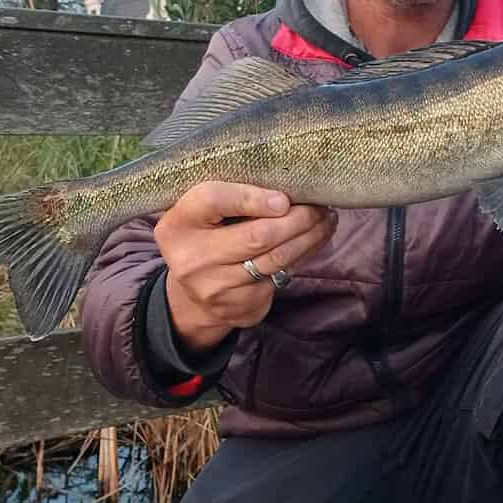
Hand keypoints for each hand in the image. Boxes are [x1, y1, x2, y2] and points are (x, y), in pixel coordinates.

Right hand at [155, 181, 336, 353]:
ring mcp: (215, 289)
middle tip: (319, 207)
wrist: (192, 291)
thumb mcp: (202, 211)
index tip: (284, 198)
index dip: (252, 197)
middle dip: (297, 219)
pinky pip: (280, 279)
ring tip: (325, 221)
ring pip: (275, 259)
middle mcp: (192, 260)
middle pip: (256, 236)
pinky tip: (312, 243)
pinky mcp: (238, 308)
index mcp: (177, 225)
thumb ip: (231, 196)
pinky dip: (301, 258)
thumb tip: (287, 193)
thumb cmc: (205, 235)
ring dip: (308, 238)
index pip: (214, 200)